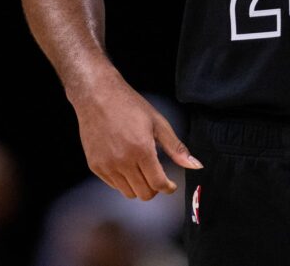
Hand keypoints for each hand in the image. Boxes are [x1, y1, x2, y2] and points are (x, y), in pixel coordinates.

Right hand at [70, 73, 201, 199]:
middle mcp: (122, 161)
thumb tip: (194, 165)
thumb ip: (175, 147)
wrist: (96, 95)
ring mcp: (106, 165)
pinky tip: (125, 163)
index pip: (158, 184)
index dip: (168, 188)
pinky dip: (122, 180)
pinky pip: (113, 185)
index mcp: (141, 150)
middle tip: (156, 175)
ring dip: (138, 186)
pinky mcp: (95, 166)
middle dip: (155, 188)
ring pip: (129, 193)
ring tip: (140, 168)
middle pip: (144, 194)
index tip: (171, 185)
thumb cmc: (128, 105)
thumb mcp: (157, 122)